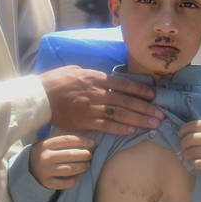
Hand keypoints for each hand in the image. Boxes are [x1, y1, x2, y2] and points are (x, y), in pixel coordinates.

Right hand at [30, 133, 93, 189]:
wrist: (28, 167)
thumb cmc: (45, 152)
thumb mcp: (50, 142)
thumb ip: (64, 138)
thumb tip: (86, 135)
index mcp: (46, 144)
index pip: (68, 140)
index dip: (83, 141)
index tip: (92, 143)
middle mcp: (45, 157)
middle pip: (70, 155)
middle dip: (84, 155)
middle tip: (90, 155)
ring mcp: (45, 171)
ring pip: (69, 169)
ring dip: (82, 167)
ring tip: (87, 165)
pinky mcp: (47, 183)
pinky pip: (64, 183)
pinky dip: (73, 180)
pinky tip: (76, 176)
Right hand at [39, 66, 162, 134]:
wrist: (39, 98)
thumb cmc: (55, 81)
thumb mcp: (75, 70)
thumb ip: (91, 74)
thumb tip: (103, 77)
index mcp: (95, 77)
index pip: (123, 83)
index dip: (140, 90)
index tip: (153, 95)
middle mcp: (97, 92)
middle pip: (126, 101)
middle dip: (146, 108)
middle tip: (161, 114)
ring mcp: (92, 108)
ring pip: (120, 115)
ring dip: (138, 120)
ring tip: (153, 125)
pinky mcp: (85, 122)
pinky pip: (106, 126)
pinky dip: (120, 129)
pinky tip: (133, 131)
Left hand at [178, 120, 200, 170]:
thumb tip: (189, 129)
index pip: (195, 125)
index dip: (184, 129)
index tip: (180, 134)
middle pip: (191, 138)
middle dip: (183, 143)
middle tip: (183, 147)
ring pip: (192, 151)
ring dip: (186, 154)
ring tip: (187, 155)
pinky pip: (197, 163)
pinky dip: (193, 163)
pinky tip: (195, 162)